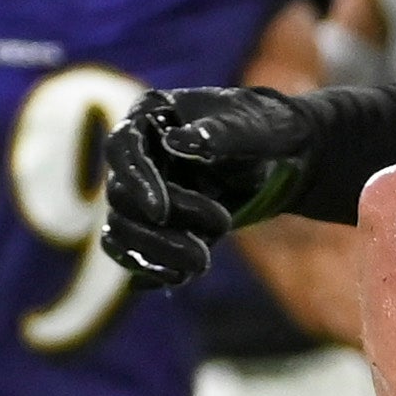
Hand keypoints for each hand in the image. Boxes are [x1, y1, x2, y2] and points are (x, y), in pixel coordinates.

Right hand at [100, 87, 326, 285]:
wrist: (274, 158)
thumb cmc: (261, 129)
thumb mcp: (251, 126)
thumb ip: (220, 133)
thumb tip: (177, 141)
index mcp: (150, 117)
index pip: (122, 147)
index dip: (137, 180)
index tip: (160, 212)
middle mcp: (136, 156)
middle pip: (121, 197)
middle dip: (161, 227)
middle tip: (215, 237)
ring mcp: (139, 192)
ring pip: (122, 229)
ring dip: (156, 252)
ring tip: (202, 264)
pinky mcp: (149, 225)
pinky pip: (132, 251)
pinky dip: (151, 267)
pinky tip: (178, 277)